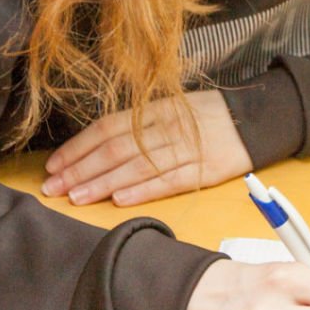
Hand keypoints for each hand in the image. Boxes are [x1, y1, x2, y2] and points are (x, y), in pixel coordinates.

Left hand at [41, 90, 252, 206]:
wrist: (256, 119)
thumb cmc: (206, 117)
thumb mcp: (170, 108)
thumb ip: (137, 125)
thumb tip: (93, 147)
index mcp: (154, 109)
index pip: (106, 127)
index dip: (78, 147)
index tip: (54, 166)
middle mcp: (166, 127)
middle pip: (115, 148)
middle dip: (80, 169)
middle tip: (54, 188)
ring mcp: (186, 148)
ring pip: (137, 165)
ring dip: (103, 183)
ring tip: (76, 197)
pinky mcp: (205, 169)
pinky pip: (169, 180)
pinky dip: (143, 191)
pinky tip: (119, 200)